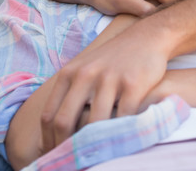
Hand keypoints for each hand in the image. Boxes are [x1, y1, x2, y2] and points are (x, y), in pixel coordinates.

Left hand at [40, 21, 169, 151]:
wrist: (146, 37)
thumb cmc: (114, 60)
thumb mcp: (85, 69)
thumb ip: (69, 94)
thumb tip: (51, 134)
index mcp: (70, 73)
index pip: (49, 116)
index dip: (48, 143)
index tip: (54, 158)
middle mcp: (85, 74)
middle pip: (64, 122)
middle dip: (64, 149)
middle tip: (72, 165)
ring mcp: (109, 78)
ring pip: (93, 124)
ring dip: (93, 146)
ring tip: (95, 159)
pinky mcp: (133, 84)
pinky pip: (123, 118)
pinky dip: (119, 135)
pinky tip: (119, 144)